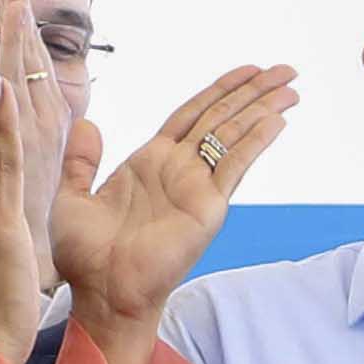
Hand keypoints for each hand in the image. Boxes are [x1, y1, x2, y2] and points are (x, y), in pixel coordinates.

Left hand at [52, 58, 299, 336]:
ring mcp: (197, 187)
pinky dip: (256, 140)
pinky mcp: (208, 206)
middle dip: (254, 91)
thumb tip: (87, 123)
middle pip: (223, 117)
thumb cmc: (85, 257)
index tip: (248, 71)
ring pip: (235, 134)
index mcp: (150, 162)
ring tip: (292, 86)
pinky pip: (235, 165)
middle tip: (286, 69)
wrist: (102, 293)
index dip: (220, 89)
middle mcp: (180, 170)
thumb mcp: (71, 197)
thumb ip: (81, 160)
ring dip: (264, 108)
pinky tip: (277, 120)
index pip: (192, 114)